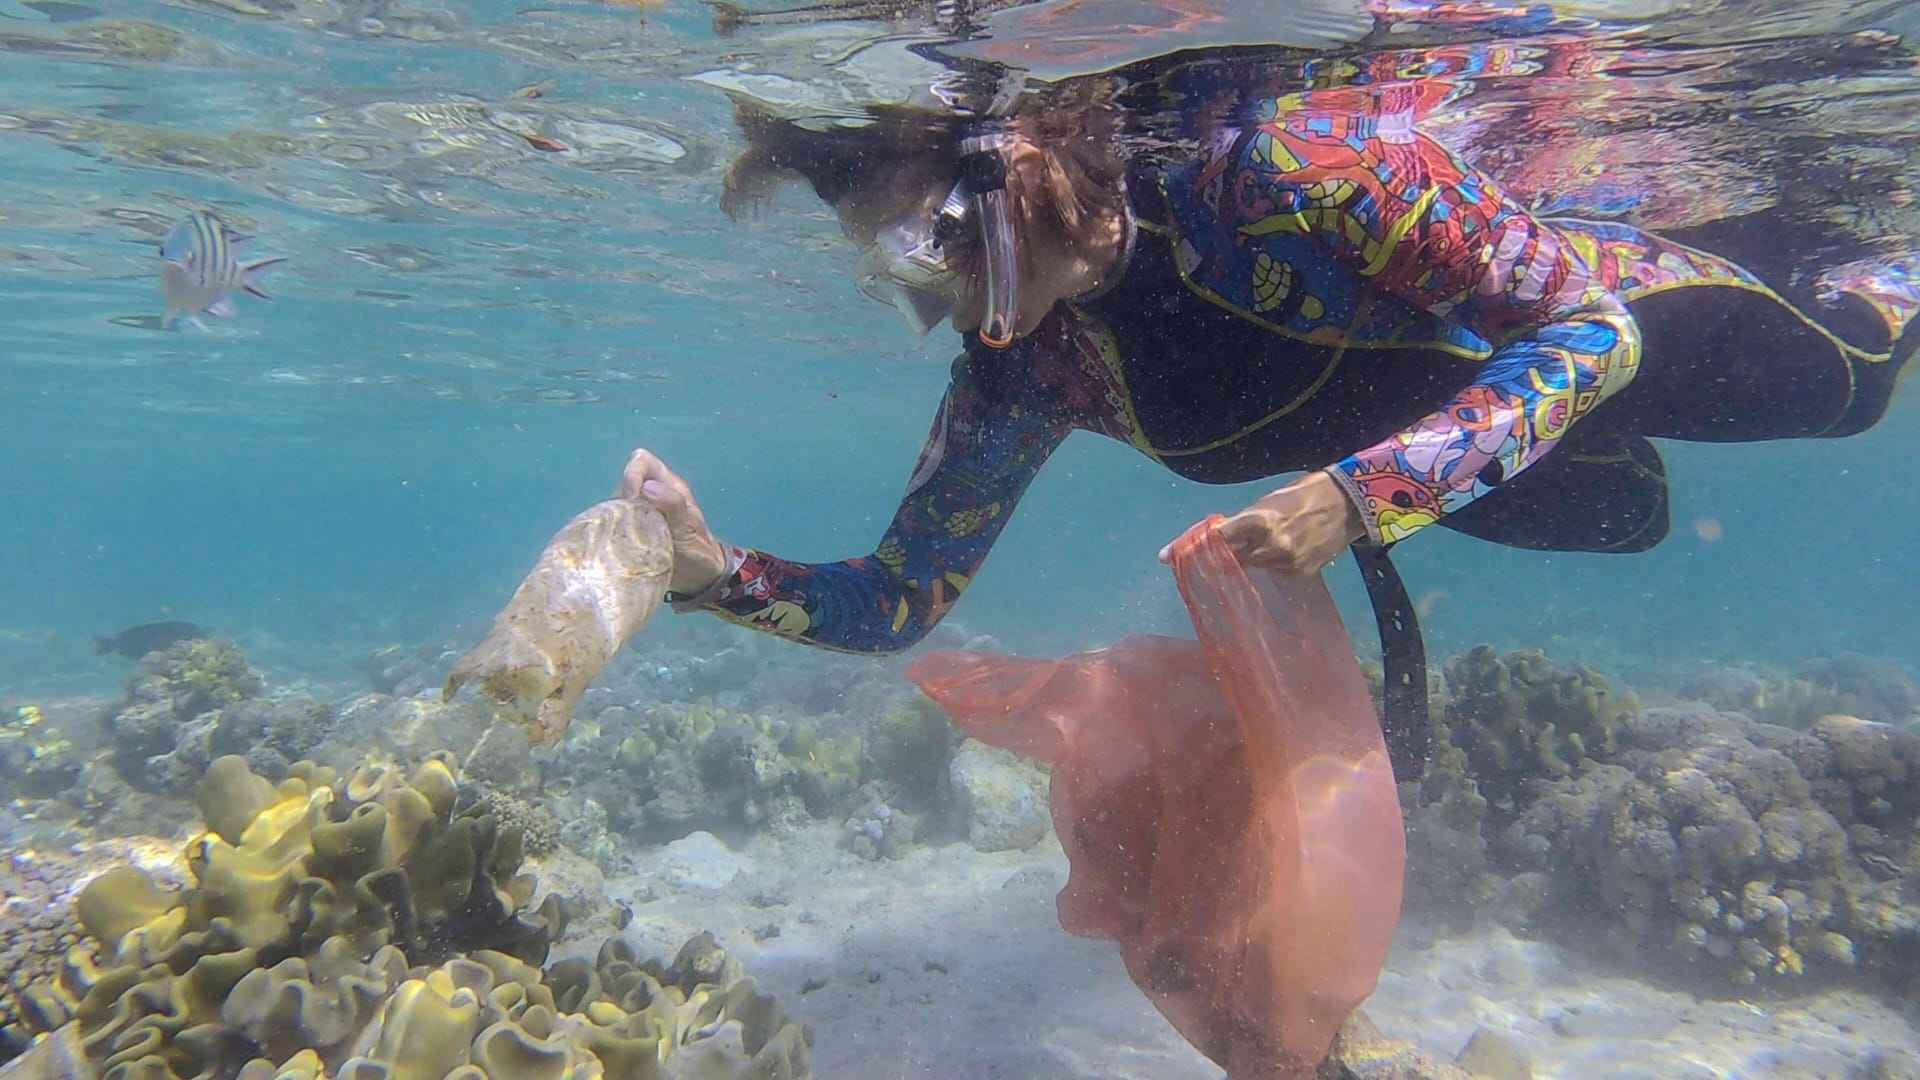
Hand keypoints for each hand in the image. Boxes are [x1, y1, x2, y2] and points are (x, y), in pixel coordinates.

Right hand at [615, 448, 728, 595]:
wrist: (699, 578)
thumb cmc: (699, 549)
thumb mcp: (688, 526)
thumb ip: (672, 504)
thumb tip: (646, 487)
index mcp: (666, 485)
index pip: (641, 461)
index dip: (632, 474)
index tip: (632, 499)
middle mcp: (649, 495)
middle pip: (623, 484)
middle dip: (621, 501)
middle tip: (630, 526)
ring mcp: (638, 514)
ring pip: (615, 505)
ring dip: (615, 519)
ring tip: (625, 539)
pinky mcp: (630, 533)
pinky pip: (612, 524)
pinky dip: (611, 532)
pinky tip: (618, 546)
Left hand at [1158, 471, 1366, 573]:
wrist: (1346, 505)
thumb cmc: (1302, 495)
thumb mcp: (1267, 502)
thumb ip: (1241, 522)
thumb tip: (1216, 538)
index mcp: (1258, 520)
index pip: (1216, 539)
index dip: (1191, 547)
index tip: (1165, 556)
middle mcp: (1269, 545)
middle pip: (1230, 560)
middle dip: (1219, 559)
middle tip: (1208, 558)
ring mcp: (1285, 562)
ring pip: (1253, 568)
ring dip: (1250, 560)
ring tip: (1265, 544)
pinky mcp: (1300, 574)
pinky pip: (1274, 573)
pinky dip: (1272, 564)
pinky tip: (1285, 551)